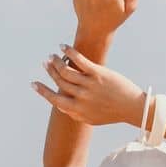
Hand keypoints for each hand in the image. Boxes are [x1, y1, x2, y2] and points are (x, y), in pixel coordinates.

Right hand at [31, 46, 145, 126]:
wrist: (132, 108)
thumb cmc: (112, 114)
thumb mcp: (91, 119)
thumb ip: (75, 114)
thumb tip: (62, 107)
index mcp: (77, 110)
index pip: (54, 99)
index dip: (42, 91)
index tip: (33, 83)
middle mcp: (81, 97)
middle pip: (59, 81)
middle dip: (50, 71)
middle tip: (45, 62)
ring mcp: (89, 85)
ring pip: (66, 70)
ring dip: (56, 62)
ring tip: (52, 56)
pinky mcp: (98, 73)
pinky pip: (79, 61)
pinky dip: (69, 52)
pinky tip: (62, 47)